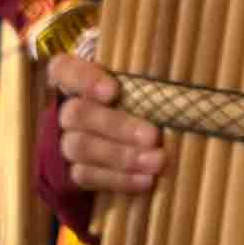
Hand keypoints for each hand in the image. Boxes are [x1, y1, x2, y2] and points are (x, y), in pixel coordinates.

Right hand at [49, 54, 162, 193]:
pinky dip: (118, 179)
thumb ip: (146, 71)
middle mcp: (64, 107)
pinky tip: (145, 181)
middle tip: (152, 135)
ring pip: (80, 147)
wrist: (119, 139)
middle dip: (116, 126)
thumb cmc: (136, 95)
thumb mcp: (138, 77)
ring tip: (156, 161)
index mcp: (74, 77)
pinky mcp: (71, 171)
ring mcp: (63, 141)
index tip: (113, 91)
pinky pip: (86, 176)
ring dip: (121, 156)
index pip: (64, 70)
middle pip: (77, 114)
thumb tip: (179, 63)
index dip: (85, 80)